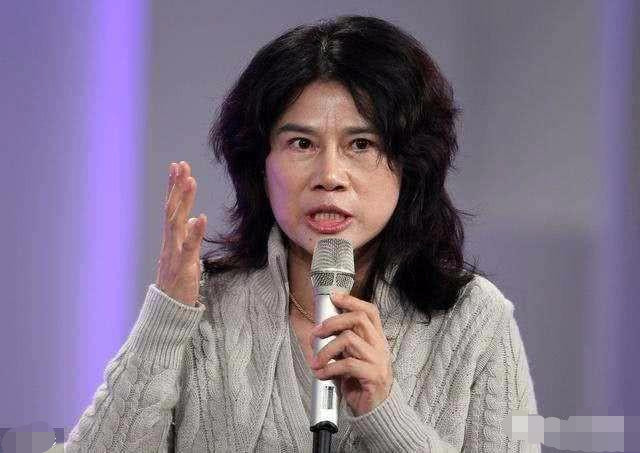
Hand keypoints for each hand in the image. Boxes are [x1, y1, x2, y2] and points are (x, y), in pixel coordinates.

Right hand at [155, 161, 206, 305]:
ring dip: (184, 201)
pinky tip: (200, 217)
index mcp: (171, 239)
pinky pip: (189, 247)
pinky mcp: (183, 266)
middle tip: (181, 165)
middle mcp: (170, 242)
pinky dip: (195, 232)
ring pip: (177, 222)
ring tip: (190, 181)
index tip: (178, 167)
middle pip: (171, 209)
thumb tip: (192, 219)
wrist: (169, 311)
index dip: (175, 188)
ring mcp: (175, 253)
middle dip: (176, 186)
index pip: (172, 208)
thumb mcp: (185, 256)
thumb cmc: (178, 284)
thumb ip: (188, 236)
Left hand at [310, 292, 392, 415]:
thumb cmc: (360, 383)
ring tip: (316, 362)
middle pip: (358, 319)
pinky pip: (348, 364)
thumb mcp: (351, 358)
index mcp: (376, 339)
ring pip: (349, 340)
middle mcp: (380, 346)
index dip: (352, 300)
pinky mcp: (374, 376)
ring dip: (326, 350)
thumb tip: (320, 331)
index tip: (334, 296)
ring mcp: (378, 360)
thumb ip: (342, 344)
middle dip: (332, 322)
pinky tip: (321, 374)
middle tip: (316, 333)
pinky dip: (329, 368)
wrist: (376, 412)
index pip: (369, 311)